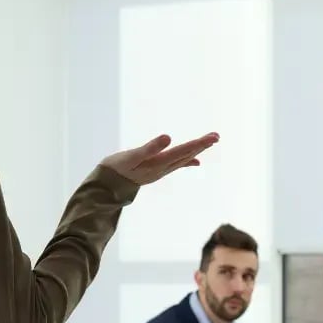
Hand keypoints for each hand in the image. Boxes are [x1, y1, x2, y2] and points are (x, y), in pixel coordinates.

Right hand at [101, 132, 219, 185]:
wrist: (106, 186)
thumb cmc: (116, 169)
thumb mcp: (131, 156)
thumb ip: (150, 148)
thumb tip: (169, 137)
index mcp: (158, 163)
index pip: (183, 151)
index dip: (199, 144)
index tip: (213, 137)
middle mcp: (162, 169)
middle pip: (186, 155)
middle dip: (202, 145)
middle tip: (216, 136)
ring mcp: (160, 171)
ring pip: (183, 159)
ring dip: (197, 150)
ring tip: (211, 141)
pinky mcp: (155, 170)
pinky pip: (176, 165)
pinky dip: (187, 161)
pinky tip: (197, 161)